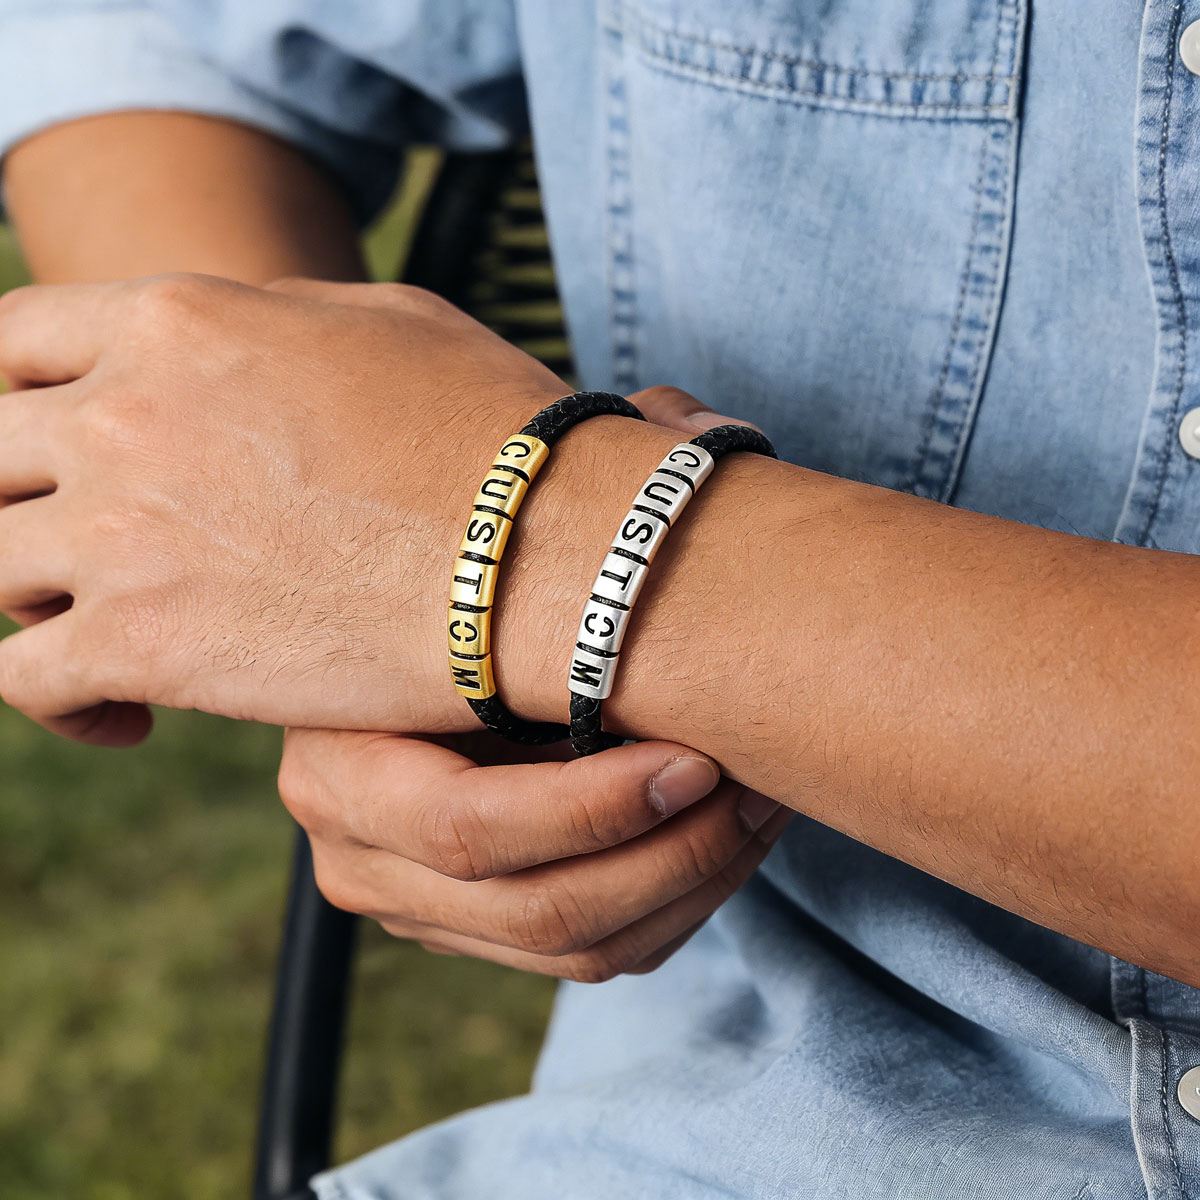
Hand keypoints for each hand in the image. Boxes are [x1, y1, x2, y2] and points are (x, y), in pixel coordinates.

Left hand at [0, 273, 567, 742]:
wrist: (547, 552)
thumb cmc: (494, 434)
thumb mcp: (384, 322)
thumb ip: (274, 320)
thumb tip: (238, 343)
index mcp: (177, 323)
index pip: (10, 342)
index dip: (18, 396)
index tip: (50, 446)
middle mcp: (123, 416)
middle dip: (20, 500)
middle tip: (76, 549)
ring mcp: (122, 533)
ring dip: (37, 601)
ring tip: (103, 632)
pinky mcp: (145, 647)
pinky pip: (24, 679)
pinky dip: (57, 703)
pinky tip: (123, 720)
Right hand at [275, 384, 772, 977]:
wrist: (414, 645)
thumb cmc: (453, 588)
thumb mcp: (486, 548)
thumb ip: (574, 500)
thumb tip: (684, 424)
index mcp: (339, 758)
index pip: (472, 825)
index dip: (602, 804)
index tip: (703, 755)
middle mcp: (355, 848)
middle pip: (538, 904)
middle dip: (672, 852)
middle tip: (753, 785)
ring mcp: (413, 904)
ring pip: (578, 945)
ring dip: (692, 881)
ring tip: (760, 804)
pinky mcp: (472, 930)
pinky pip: (592, 957)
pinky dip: (676, 907)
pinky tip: (727, 838)